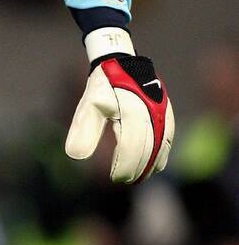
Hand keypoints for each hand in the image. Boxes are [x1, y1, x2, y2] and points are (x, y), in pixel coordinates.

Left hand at [65, 28, 174, 183]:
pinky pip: (169, 141)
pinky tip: (150, 166)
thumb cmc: (103, 87)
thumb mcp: (88, 105)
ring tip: (135, 177)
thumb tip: (76, 156)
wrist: (122, 63)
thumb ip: (83, 130)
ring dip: (149, 165)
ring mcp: (164, 112)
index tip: (114, 178)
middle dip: (136, 169)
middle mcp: (152, 111)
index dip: (124, 166)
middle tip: (122, 181)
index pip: (132, 146)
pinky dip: (160, 156)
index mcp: (132, 108)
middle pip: (148, 150)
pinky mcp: (168, 114)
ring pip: (162, 148)